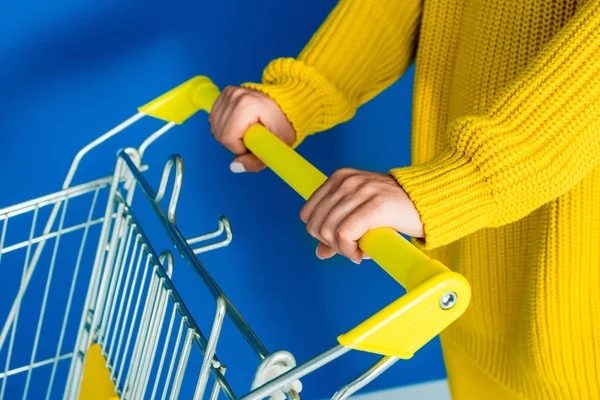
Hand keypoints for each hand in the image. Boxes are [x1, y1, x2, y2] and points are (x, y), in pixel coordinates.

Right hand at [209, 86, 295, 171]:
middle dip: (235, 143)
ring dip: (229, 135)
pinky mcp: (225, 93)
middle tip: (252, 138)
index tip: (255, 144)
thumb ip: (256, 162)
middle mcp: (235, 95)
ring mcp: (229, 93)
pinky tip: (239, 124)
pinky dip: (225, 126)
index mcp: (248, 105)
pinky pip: (215, 118)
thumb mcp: (278, 147)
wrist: (287, 104)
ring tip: (247, 131)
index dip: (240, 149)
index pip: (228, 138)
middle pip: (220, 133)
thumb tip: (234, 167)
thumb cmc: (284, 125)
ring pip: (216, 127)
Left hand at [300, 168, 423, 263]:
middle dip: (331, 245)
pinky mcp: (375, 206)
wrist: (429, 202)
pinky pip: (345, 235)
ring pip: (329, 231)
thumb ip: (338, 230)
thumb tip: (319, 252)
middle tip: (352, 250)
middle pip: (316, 225)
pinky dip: (351, 252)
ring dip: (343, 250)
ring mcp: (361, 191)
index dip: (320, 234)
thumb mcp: (360, 215)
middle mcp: (347, 181)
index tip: (339, 242)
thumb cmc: (395, 210)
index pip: (308, 214)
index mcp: (339, 178)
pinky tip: (365, 254)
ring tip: (361, 252)